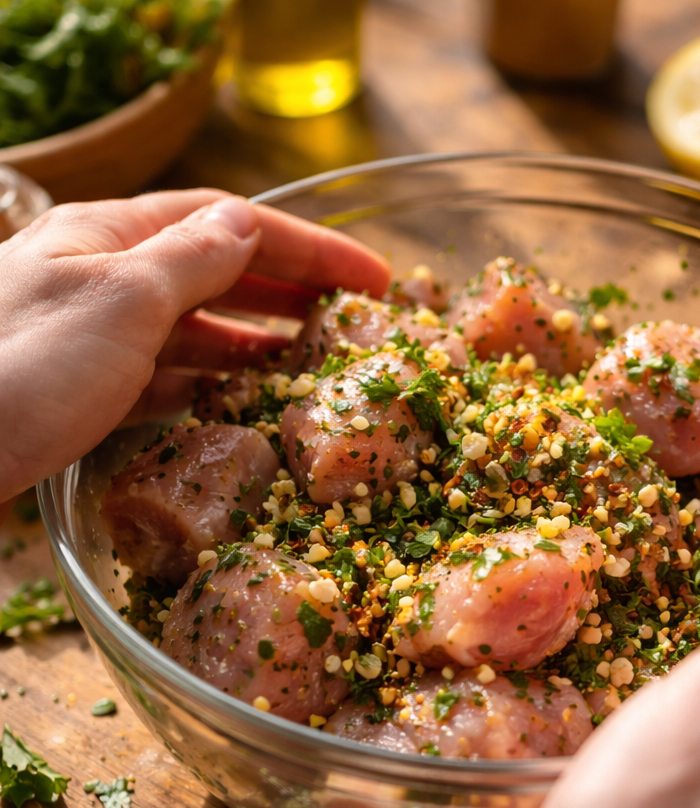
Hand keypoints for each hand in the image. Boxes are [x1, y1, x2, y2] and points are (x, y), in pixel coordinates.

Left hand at [0, 189, 389, 508]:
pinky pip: (172, 376)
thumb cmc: (19, 368)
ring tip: (314, 363)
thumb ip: (192, 259)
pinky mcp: (90, 390)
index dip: (309, 245)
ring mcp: (97, 336)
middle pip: (218, 270)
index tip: (373, 277)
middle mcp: (106, 277)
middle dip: (291, 289)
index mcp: (111, 236)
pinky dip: (216, 384)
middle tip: (355, 319)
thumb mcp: (121, 299)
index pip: (229, 223)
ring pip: (198, 327)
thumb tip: (248, 223)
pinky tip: (247, 401)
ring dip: (259, 340)